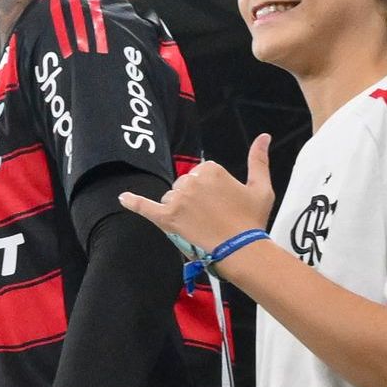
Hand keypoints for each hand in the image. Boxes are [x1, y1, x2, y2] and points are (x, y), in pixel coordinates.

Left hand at [116, 135, 275, 261]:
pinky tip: (122, 198)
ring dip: (180, 210)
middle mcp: (191, 180)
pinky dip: (133, 203)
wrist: (241, 251)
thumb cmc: (252, 221)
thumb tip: (263, 136)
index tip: (222, 206)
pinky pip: (146, 207)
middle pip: (185, 186)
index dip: (212, 193)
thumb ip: (259, 160)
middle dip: (194, 201)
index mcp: (210, 169)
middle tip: (212, 219)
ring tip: (199, 226)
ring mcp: (177, 199)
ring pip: (171, 199)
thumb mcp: (261, 187)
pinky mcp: (166, 218)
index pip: (202, 175)